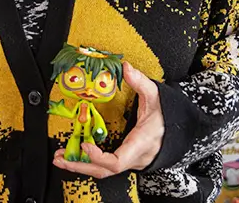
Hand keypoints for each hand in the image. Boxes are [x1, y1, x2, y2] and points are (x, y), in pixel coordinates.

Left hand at [52, 62, 164, 178]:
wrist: (178, 130)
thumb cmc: (167, 116)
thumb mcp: (156, 97)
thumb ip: (140, 82)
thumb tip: (126, 67)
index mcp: (139, 145)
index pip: (117, 161)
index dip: (99, 157)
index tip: (85, 145)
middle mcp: (133, 157)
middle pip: (104, 171)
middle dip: (80, 166)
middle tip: (61, 159)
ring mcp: (129, 160)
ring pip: (103, 171)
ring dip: (80, 166)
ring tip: (61, 158)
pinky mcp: (125, 158)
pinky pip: (105, 166)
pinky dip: (88, 162)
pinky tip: (74, 156)